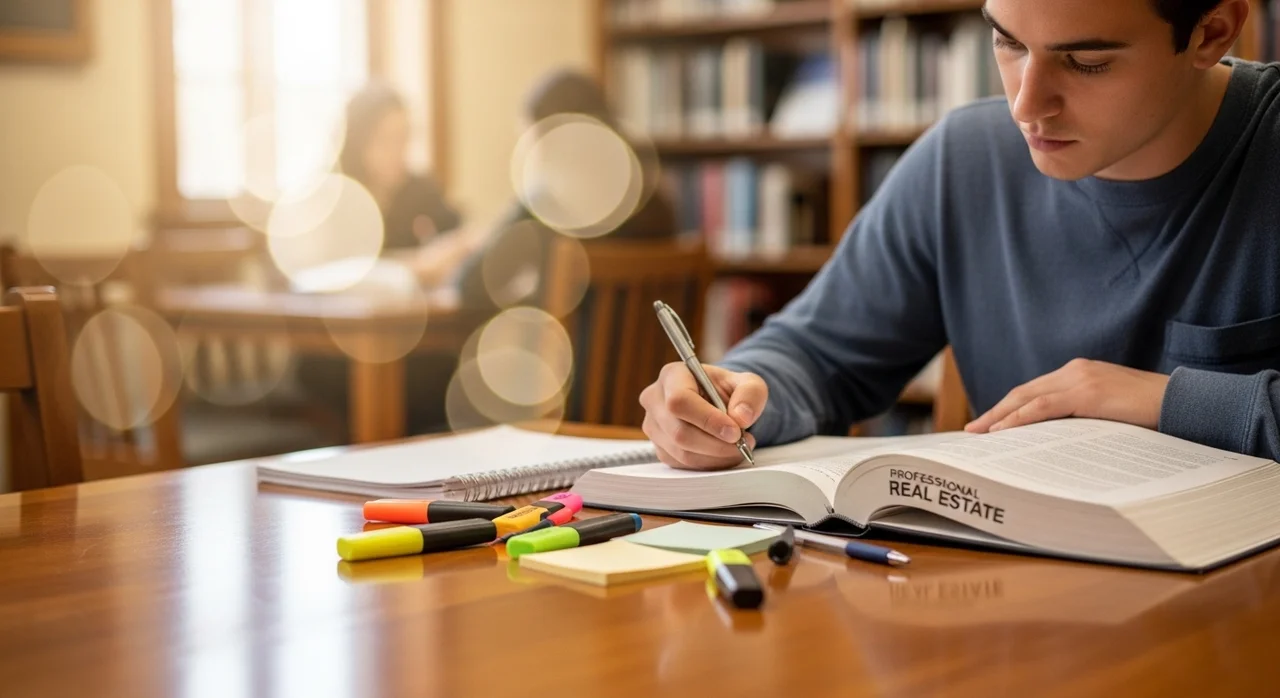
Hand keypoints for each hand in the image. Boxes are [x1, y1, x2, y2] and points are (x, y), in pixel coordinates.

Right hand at [639, 362, 767, 470]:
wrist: (720, 404)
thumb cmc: (729, 390)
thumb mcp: (748, 383)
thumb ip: (750, 394)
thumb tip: (741, 417)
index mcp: (672, 375)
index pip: (680, 401)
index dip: (707, 420)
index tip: (734, 431)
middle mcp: (655, 400)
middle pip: (679, 432)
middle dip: (716, 444)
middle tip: (743, 443)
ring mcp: (653, 427)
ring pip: (682, 453)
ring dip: (716, 456)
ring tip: (738, 448)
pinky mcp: (660, 448)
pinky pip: (683, 465)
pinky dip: (709, 464)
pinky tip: (724, 454)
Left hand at [965, 358, 1169, 433]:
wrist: (1184, 403)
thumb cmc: (1151, 414)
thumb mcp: (1109, 413)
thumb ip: (1083, 418)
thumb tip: (1056, 442)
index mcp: (1079, 373)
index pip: (1034, 391)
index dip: (1009, 408)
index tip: (989, 424)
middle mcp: (1075, 371)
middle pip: (1023, 392)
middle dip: (996, 412)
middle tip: (973, 431)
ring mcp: (1080, 379)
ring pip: (1028, 398)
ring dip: (1001, 417)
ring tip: (981, 434)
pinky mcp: (1087, 392)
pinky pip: (1044, 406)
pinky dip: (1020, 418)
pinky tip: (1004, 430)